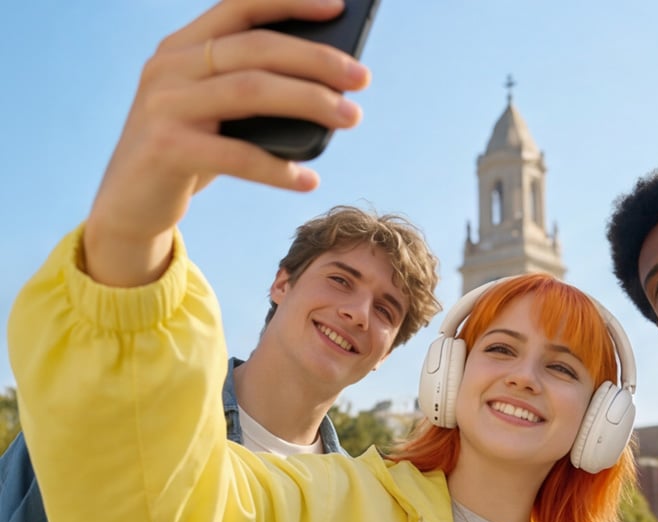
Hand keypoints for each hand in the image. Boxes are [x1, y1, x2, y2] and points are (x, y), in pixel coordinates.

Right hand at [84, 0, 369, 286]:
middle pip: (256, 49)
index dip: (290, 2)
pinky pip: (237, 155)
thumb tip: (333, 86)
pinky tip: (309, 179)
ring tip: (352, 117)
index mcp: (182, 45)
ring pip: (251, 91)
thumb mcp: (215, 109)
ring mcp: (164, 104)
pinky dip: (278, 168)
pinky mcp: (166, 148)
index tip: (339, 6)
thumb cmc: (190, 149)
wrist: (130, 202)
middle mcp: (169, 66)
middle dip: (317, 60)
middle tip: (363, 78)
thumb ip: (252, 87)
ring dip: (311, 102)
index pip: (240, 7)